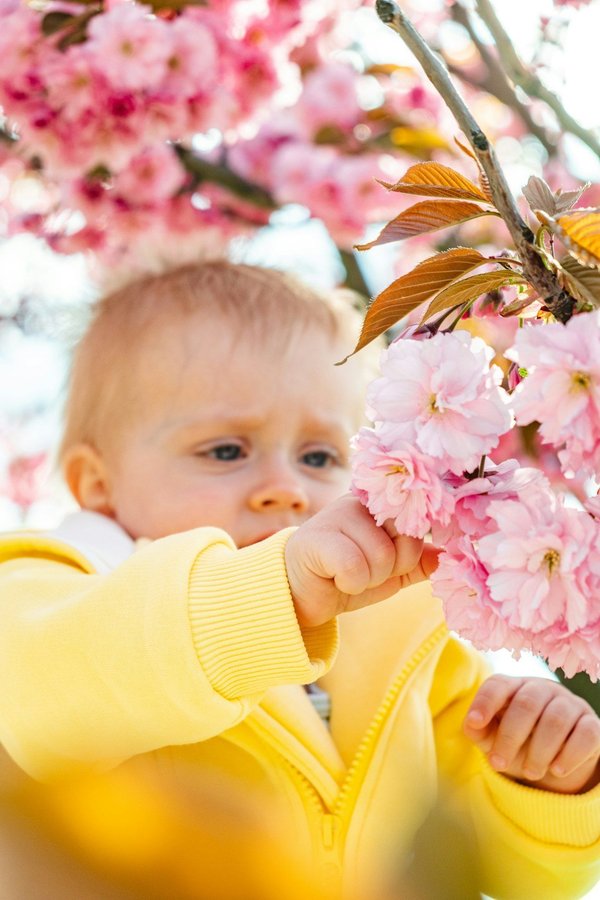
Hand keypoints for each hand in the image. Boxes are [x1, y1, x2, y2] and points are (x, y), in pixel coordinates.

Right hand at [285, 495, 438, 628]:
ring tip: (346, 574)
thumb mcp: (390, 572)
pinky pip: (355, 568)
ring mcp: (338, 514)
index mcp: (380, 503)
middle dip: (390, 569)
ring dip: (367, 579)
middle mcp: (361, 501)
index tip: (386, 562)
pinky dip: (349, 584)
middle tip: (364, 570)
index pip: (419, 524)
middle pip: (407, 540)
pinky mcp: (318, 536)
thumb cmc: (345, 576)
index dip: (408, 554)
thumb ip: (419, 562)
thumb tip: (449, 554)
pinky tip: (333, 578)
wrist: (300, 593)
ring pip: (382, 557)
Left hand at [464, 675, 599, 793]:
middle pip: (527, 703)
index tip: (474, 723)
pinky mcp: (591, 724)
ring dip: (540, 751)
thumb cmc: (517, 743)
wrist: (554, 761)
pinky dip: (570, 755)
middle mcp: (542, 689)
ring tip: (530, 773)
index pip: (499, 684)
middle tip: (499, 764)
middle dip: (510, 736)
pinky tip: (557, 770)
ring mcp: (570, 704)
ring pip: (556, 720)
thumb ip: (479, 730)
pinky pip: (586, 734)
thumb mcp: (494, 739)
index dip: (485, 701)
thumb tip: (471, 724)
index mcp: (514, 687)